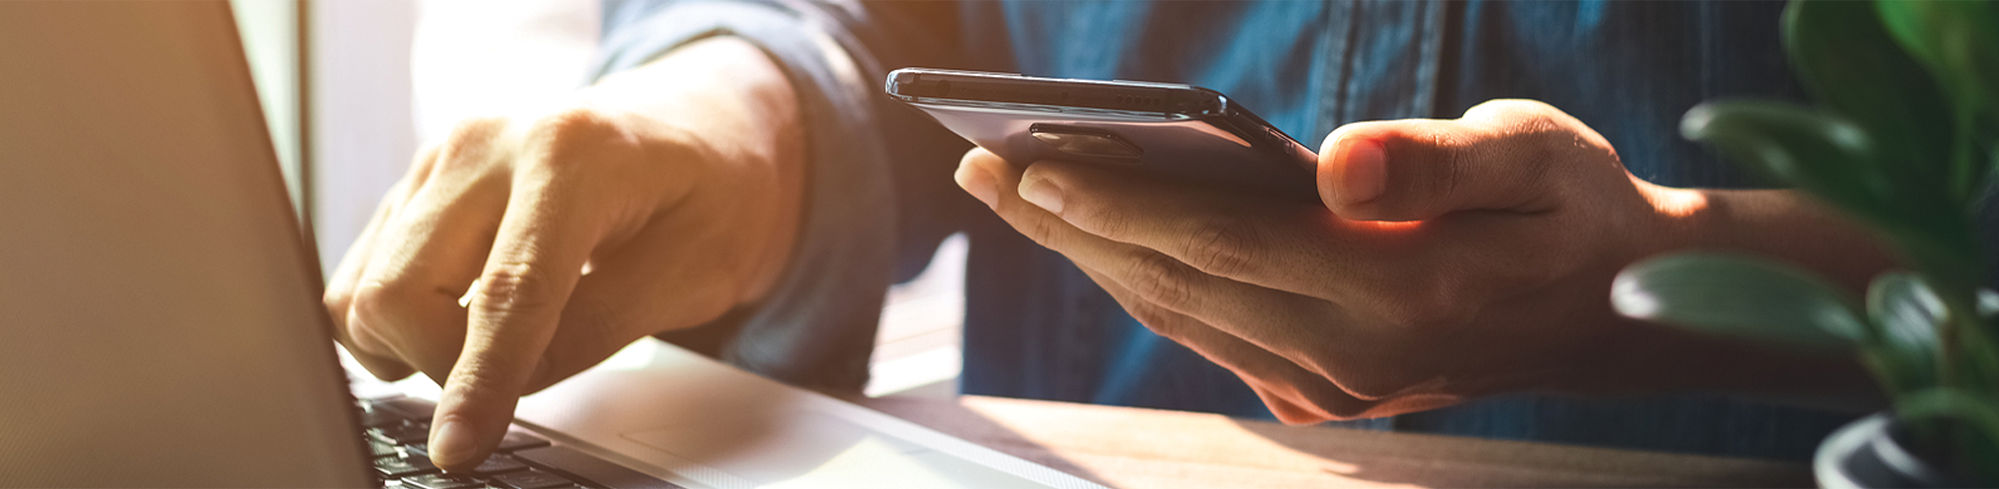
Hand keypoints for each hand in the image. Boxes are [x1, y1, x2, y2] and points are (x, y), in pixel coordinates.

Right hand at [322, 37, 804, 468]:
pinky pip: (366, 275)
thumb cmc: (712, 189)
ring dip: (415, 345)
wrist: (697, 126)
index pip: (508, 291)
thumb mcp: (697, 270)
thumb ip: (600, 326)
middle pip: (400, 292)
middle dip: (444, 365)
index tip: (458, 448)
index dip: (479, 381)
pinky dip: (401, 320)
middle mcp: (486, 144)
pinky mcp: (416, 182)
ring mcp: (440, 158)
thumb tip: (509, 385)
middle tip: (517, 373)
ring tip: (499, 338)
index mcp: (571, 153)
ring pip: (365, 290)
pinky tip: (465, 315)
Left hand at [955, 99, 1879, 422]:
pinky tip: (1094, 237)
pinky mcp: (1320, 395)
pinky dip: (1139, 280)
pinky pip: (1204, 332)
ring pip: (1176, 313)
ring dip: (1089, 254)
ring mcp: (1330, 389)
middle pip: (1175, 282)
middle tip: (979, 164)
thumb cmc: (1574, 208)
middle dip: (1069, 224)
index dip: (1118, 202)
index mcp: (1397, 293)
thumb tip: (1331, 163)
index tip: (1030, 164)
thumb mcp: (1537, 153)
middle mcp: (1349, 360)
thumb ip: (1437, 157)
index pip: (1222, 241)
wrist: (1619, 312)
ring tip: (1012, 192)